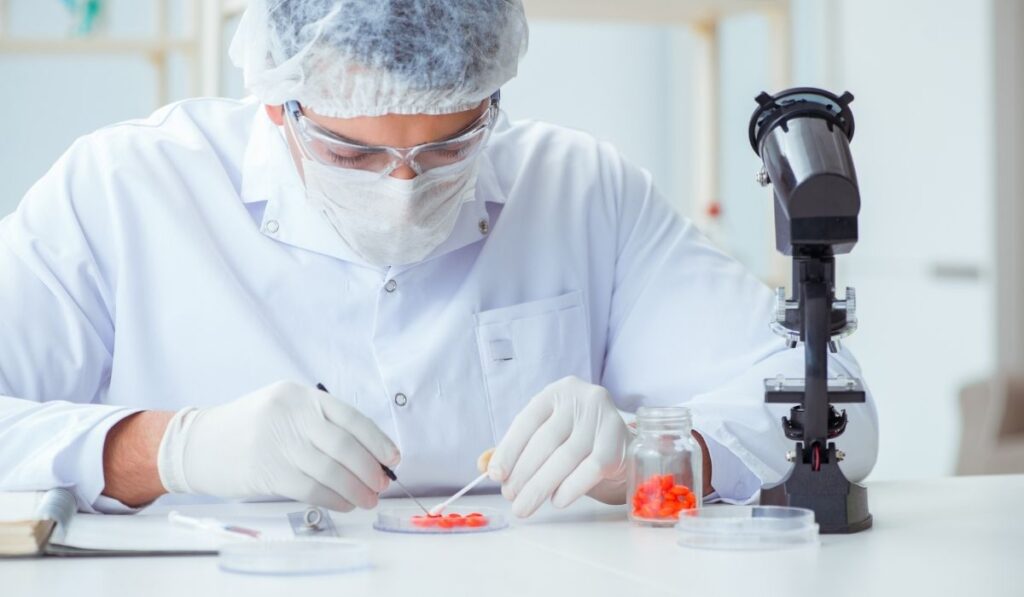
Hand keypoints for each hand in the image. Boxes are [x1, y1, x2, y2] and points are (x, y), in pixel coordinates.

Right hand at [158, 380, 399, 511]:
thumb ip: (320, 425)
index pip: (351, 417)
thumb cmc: (250, 427)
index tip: (393, 457)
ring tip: (368, 499)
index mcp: (300, 396)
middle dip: (370, 469)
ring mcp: (278, 443)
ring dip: (356, 489)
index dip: (377, 440)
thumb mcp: (284, 409)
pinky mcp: (267, 471)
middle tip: (382, 484)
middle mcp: (291, 415)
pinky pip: (311, 489)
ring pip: (331, 470)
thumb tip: (367, 454)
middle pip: (345, 445)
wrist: (198, 442)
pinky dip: (334, 499)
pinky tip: (344, 503)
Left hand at [487, 376, 629, 516]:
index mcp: (557, 393)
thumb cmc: (575, 442)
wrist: (620, 448)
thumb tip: (484, 464)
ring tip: (525, 506)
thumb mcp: (543, 438)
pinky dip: (571, 487)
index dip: (508, 449)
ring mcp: (604, 418)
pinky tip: (557, 501)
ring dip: (542, 485)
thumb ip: (515, 449)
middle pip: (546, 440)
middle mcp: (581, 399)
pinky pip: (591, 468)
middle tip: (510, 497)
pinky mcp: (618, 442)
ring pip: (566, 456)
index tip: (495, 474)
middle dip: (524, 473)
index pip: (527, 420)